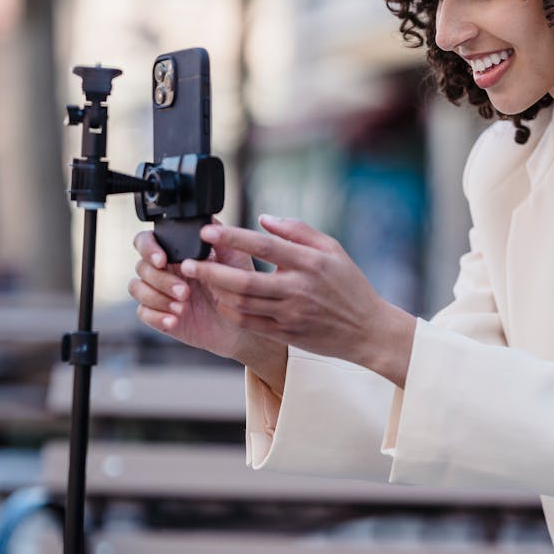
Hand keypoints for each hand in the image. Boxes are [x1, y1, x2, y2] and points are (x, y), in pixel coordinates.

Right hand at [129, 222, 285, 390]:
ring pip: (137, 288)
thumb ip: (220, 238)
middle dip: (161, 279)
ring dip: (157, 297)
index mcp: (177, 252)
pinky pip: (143, 313)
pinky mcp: (159, 315)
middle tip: (186, 292)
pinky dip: (156, 317)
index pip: (146, 241)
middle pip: (141, 266)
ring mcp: (160, 292)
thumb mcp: (235, 259)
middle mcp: (165, 270)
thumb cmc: (239, 287)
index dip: (148, 248)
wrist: (242, 322)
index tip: (162, 260)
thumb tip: (206, 223)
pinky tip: (174, 320)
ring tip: (181, 306)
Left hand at [184, 215, 415, 386]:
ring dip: (215, 292)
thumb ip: (297, 231)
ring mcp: (290, 315)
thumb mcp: (332, 248)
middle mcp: (298, 289)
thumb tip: (263, 219)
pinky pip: (249, 323)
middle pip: (244, 281)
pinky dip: (230, 311)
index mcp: (310, 263)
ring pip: (241, 305)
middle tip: (186, 263)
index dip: (232, 238)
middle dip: (209, 272)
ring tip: (199, 278)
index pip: (264, 246)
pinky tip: (220, 299)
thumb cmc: (349, 285)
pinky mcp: (286, 333)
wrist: (367, 330)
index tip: (208, 232)